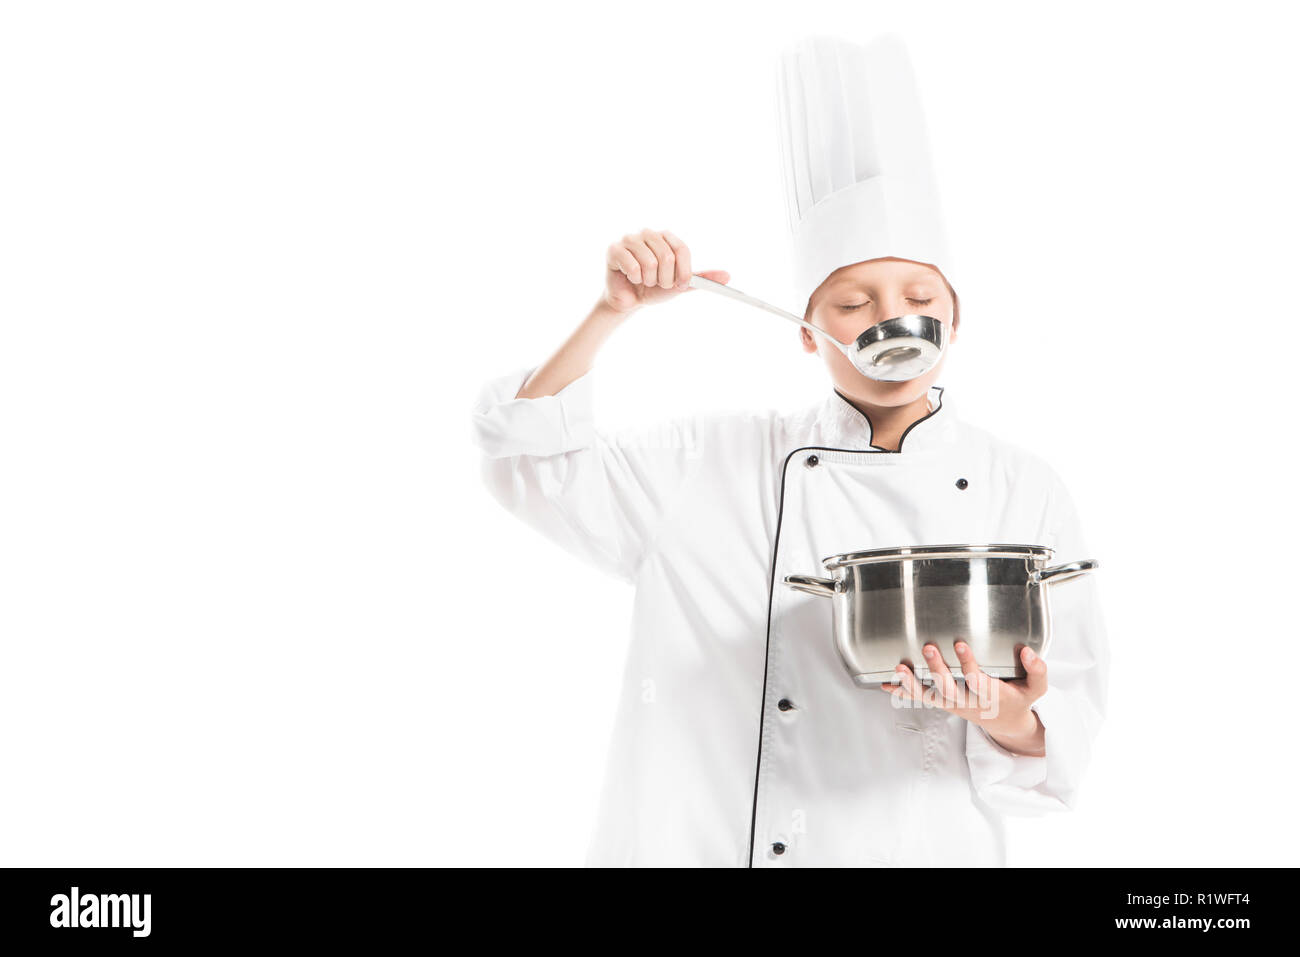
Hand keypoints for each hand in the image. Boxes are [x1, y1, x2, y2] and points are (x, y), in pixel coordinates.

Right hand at [602, 227, 729, 314]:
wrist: (630, 300)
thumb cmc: (655, 288)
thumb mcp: (680, 284)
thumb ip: (701, 279)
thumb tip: (727, 276)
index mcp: (666, 237)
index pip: (681, 250)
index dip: (683, 271)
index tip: (680, 285)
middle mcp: (648, 233)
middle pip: (667, 256)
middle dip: (665, 279)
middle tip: (657, 283)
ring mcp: (630, 239)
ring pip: (650, 263)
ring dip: (649, 280)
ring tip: (643, 280)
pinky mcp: (614, 250)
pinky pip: (633, 267)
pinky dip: (635, 279)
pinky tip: (630, 278)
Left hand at [878, 641, 1047, 755]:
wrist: (1006, 724)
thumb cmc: (1018, 700)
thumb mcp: (1035, 689)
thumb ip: (1037, 671)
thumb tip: (1028, 652)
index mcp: (992, 696)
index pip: (978, 682)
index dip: (968, 665)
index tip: (960, 644)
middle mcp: (969, 702)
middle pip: (950, 689)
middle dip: (937, 670)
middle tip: (928, 648)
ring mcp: (953, 704)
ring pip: (930, 697)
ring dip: (913, 683)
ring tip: (899, 668)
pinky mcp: (943, 703)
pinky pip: (921, 699)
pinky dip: (903, 692)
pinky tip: (886, 685)